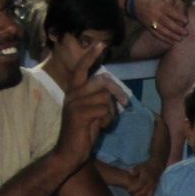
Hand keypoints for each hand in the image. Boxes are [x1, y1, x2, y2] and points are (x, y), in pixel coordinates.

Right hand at [54, 41, 121, 166]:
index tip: (101, 43)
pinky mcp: (79, 114)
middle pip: (102, 82)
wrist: (69, 153)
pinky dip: (107, 120)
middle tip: (125, 104)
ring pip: (105, 98)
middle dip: (117, 92)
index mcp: (73, 92)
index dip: (91, 56)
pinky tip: (100, 128)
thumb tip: (113, 90)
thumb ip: (98, 99)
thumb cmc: (82, 132)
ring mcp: (74, 104)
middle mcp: (72, 94)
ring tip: (103, 122)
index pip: (81, 68)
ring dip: (111, 112)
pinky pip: (104, 110)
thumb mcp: (91, 112)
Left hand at [128, 160, 163, 195]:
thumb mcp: (140, 166)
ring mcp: (153, 186)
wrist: (157, 166)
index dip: (133, 189)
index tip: (128, 190)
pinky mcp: (155, 189)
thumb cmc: (146, 167)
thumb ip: (134, 170)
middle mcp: (150, 183)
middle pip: (143, 192)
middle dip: (136, 195)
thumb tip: (130, 172)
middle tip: (130, 194)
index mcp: (146, 178)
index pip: (139, 186)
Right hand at [137, 0, 188, 44]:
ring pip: (162, 31)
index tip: (186, 21)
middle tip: (186, 33)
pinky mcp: (148, 27)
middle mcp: (155, 15)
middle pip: (167, 23)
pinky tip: (171, 43)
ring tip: (180, 39)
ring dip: (171, 36)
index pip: (170, 12)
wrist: (133, 3)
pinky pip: (156, 34)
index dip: (178, 16)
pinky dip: (164, 39)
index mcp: (159, 5)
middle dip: (177, 29)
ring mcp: (151, 22)